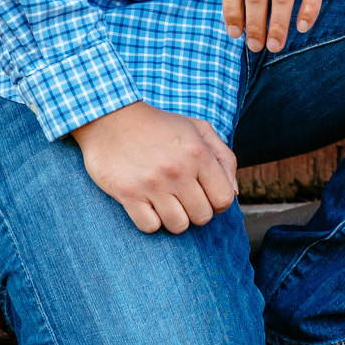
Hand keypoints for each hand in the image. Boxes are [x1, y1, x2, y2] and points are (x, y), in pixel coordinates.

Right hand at [72, 101, 240, 233]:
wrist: (111, 117)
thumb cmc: (159, 125)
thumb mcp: (198, 129)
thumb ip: (223, 158)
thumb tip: (234, 194)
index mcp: (198, 153)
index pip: (224, 199)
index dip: (219, 204)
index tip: (207, 197)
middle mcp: (178, 171)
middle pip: (202, 216)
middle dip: (197, 212)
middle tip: (185, 199)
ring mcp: (152, 184)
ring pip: (178, 226)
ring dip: (175, 219)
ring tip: (167, 203)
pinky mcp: (128, 194)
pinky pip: (150, 227)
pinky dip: (151, 221)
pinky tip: (148, 205)